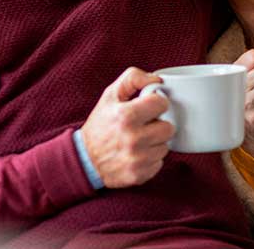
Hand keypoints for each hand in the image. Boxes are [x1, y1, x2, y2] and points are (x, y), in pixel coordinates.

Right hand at [80, 67, 175, 188]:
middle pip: (169, 128)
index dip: (157, 103)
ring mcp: (137, 159)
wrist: (84, 159)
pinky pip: (159, 163)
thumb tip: (157, 80)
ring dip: (155, 143)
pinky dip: (151, 158)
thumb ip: (133, 79)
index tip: (150, 106)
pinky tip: (138, 154)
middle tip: (145, 125)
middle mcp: (133, 139)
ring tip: (140, 140)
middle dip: (158, 125)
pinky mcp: (139, 175)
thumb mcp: (110, 95)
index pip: (162, 104)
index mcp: (126, 116)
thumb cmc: (100, 124)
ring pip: (165, 147)